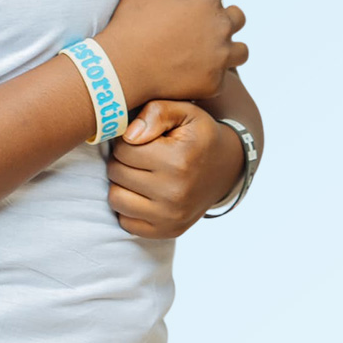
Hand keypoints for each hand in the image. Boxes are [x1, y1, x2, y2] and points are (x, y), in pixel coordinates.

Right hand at [96, 0, 247, 108]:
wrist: (120, 69)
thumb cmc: (129, 25)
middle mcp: (219, 27)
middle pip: (236, 16)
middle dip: (222, 16)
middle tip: (203, 23)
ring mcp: (219, 57)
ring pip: (240, 50)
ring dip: (228, 47)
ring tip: (210, 50)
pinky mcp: (214, 82)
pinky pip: (223, 76)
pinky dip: (211, 74)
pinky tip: (193, 72)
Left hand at [105, 100, 244, 238]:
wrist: (226, 167)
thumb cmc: (198, 136)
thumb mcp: (185, 111)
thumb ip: (156, 112)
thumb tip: (129, 135)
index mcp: (178, 160)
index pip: (123, 149)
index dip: (127, 139)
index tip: (141, 139)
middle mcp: (175, 193)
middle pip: (116, 173)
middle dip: (122, 160)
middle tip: (139, 155)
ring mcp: (171, 217)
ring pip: (116, 199)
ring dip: (122, 184)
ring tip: (138, 173)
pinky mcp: (168, 231)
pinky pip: (126, 222)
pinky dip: (129, 207)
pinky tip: (143, 193)